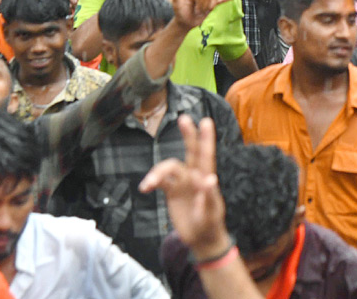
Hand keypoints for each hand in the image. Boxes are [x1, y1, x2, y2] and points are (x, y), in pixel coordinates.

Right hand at [139, 116, 230, 258]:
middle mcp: (194, 176)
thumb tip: (210, 178)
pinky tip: (145, 188)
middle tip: (184, 118)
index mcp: (206, 178)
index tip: (206, 121)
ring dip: (157, 172)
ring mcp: (183, 182)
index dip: (206, 138)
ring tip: (148, 184)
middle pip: (191, 151)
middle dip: (188, 135)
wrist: (201, 238)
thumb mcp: (211, 212)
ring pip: (169, 168)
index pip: (207, 155)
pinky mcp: (172, 192)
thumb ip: (209, 196)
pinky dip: (152, 181)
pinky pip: (160, 182)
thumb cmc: (210, 223)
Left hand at [169, 0, 237, 30]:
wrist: (184, 22)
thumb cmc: (179, 12)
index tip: (192, 10)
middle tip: (196, 12)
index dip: (199, 4)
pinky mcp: (212, 5)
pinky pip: (222, 0)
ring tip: (201, 12)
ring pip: (214, 0)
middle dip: (204, 7)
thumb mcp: (176, 3)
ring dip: (209, 8)